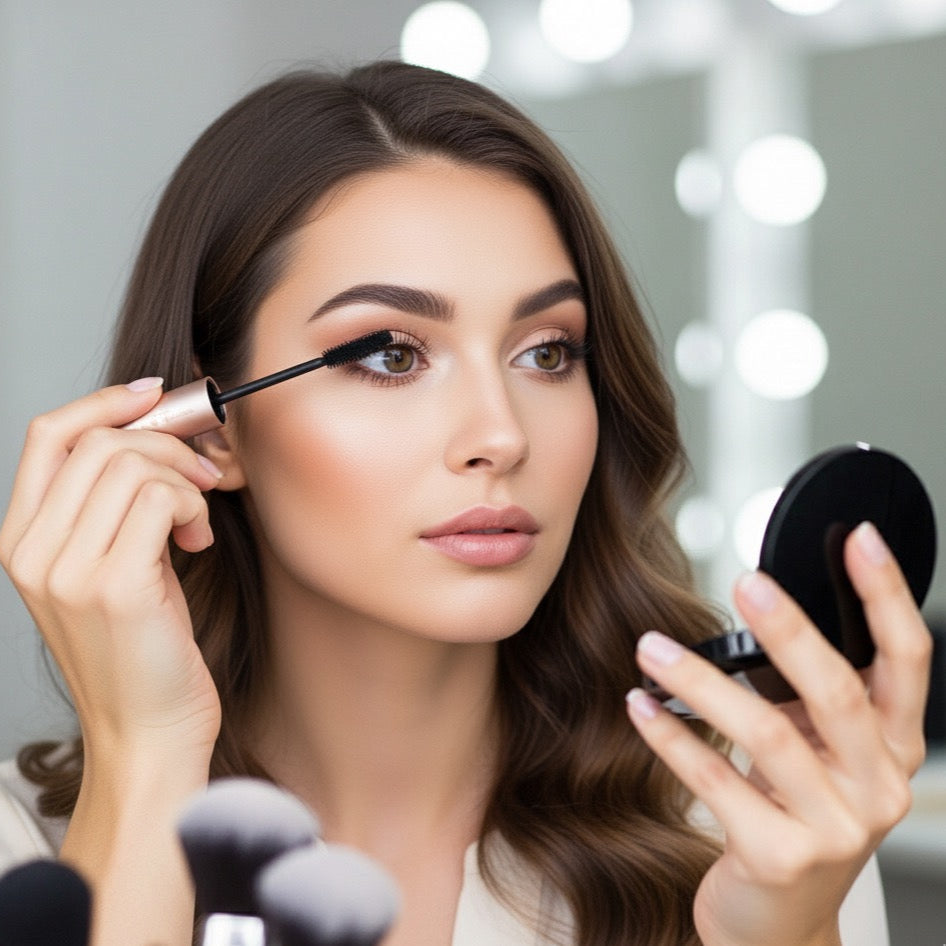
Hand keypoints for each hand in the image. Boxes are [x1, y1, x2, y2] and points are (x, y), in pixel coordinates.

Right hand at [0, 380, 223, 760]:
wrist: (148, 733)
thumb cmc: (143, 650)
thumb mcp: (111, 568)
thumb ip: (113, 507)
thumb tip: (158, 433)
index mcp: (22, 542)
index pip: (47, 436)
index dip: (103, 403)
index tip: (154, 397)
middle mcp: (31, 552)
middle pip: (98, 441)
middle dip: (166, 443)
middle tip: (201, 475)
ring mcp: (66, 570)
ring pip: (131, 463)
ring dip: (184, 478)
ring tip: (197, 519)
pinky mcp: (113, 586)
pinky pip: (159, 498)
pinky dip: (193, 506)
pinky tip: (197, 543)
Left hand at [625, 521, 930, 945]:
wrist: (777, 923)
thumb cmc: (794, 820)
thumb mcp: (818, 756)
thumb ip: (807, 696)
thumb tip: (761, 610)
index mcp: (892, 749)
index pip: (906, 661)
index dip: (886, 596)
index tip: (857, 538)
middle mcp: (876, 787)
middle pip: (838, 691)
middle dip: (790, 630)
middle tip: (746, 581)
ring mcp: (834, 828)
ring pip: (768, 732)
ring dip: (701, 682)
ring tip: (652, 648)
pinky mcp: (780, 858)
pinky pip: (718, 782)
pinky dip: (673, 738)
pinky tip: (641, 706)